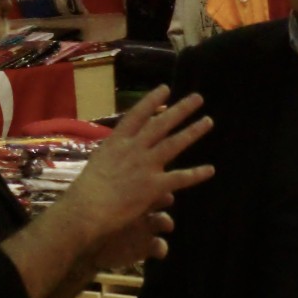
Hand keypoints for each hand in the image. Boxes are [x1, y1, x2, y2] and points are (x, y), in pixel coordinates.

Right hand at [48, 88, 213, 275]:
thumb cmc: (87, 189)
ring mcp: (145, 165)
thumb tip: (120, 148)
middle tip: (197, 98)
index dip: (152, 101)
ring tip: (208, 121)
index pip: (137, 115)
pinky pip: (180, 178)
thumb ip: (113, 153)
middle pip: (161, 124)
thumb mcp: (98, 161)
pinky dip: (196, 174)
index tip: (165, 88)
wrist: (87, 208)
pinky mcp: (153, 186)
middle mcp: (134, 148)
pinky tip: (210, 170)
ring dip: (192, 131)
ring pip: (174, 144)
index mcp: (117, 141)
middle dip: (181, 110)